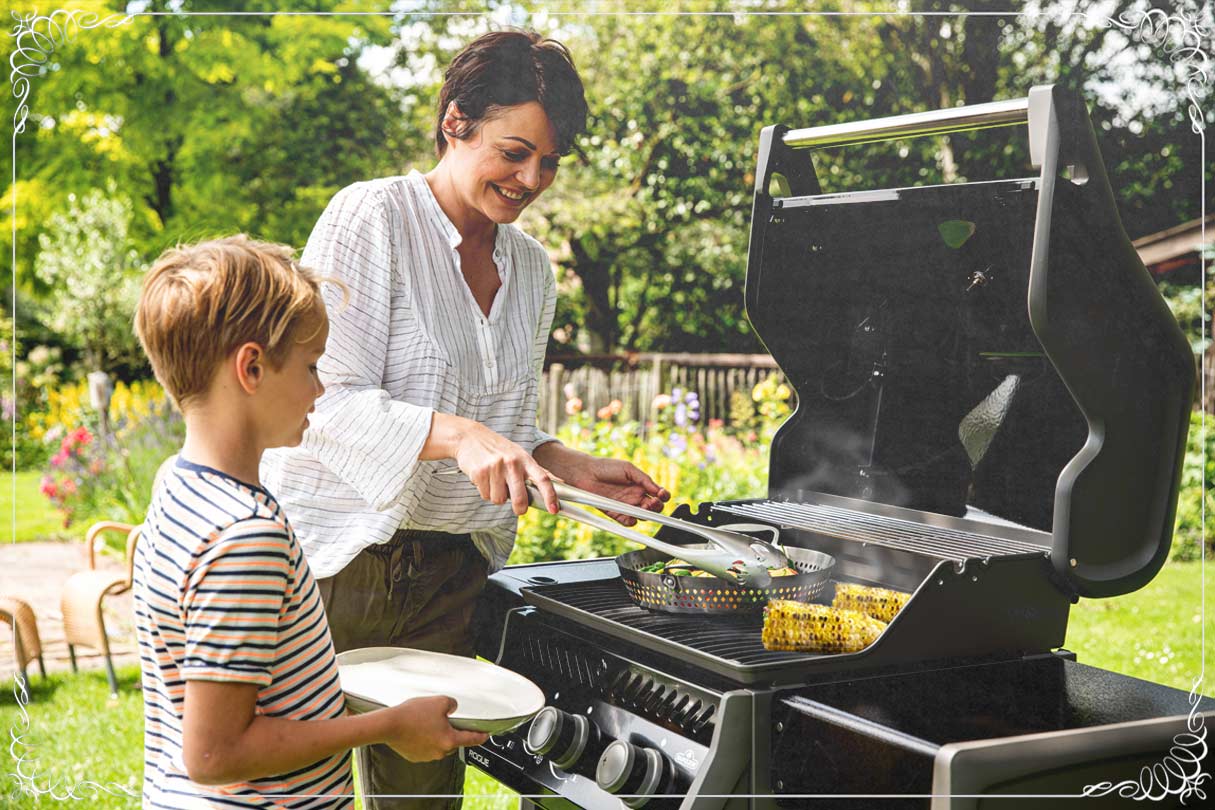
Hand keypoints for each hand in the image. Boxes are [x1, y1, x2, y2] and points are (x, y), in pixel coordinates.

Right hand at [380, 696, 488, 761]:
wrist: (389, 725)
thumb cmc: (412, 715)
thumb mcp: (439, 702)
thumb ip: (451, 704)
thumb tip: (452, 708)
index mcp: (449, 740)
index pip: (471, 739)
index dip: (480, 736)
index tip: (485, 736)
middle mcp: (440, 751)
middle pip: (453, 741)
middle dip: (451, 731)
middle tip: (442, 718)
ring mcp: (427, 755)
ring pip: (438, 744)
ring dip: (436, 735)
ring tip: (425, 721)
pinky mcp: (415, 756)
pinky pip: (425, 747)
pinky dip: (424, 739)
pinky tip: (417, 728)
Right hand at [423, 414, 558, 514]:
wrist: (469, 437)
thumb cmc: (497, 450)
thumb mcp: (517, 455)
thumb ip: (532, 471)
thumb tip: (558, 482)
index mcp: (525, 459)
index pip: (543, 479)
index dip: (550, 496)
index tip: (554, 510)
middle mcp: (512, 463)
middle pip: (520, 498)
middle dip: (520, 508)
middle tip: (519, 509)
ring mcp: (495, 468)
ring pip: (499, 500)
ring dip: (497, 496)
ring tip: (494, 482)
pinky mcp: (480, 473)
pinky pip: (485, 496)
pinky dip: (485, 492)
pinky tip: (484, 479)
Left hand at [539, 450, 668, 526]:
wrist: (585, 473)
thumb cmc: (606, 467)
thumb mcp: (628, 469)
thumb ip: (644, 479)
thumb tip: (658, 489)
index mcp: (640, 485)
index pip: (657, 494)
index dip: (663, 496)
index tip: (662, 495)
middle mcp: (634, 496)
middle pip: (653, 507)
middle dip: (657, 506)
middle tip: (653, 502)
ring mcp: (625, 505)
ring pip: (641, 515)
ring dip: (646, 514)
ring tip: (644, 508)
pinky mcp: (615, 512)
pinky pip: (626, 521)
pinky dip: (631, 522)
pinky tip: (632, 518)